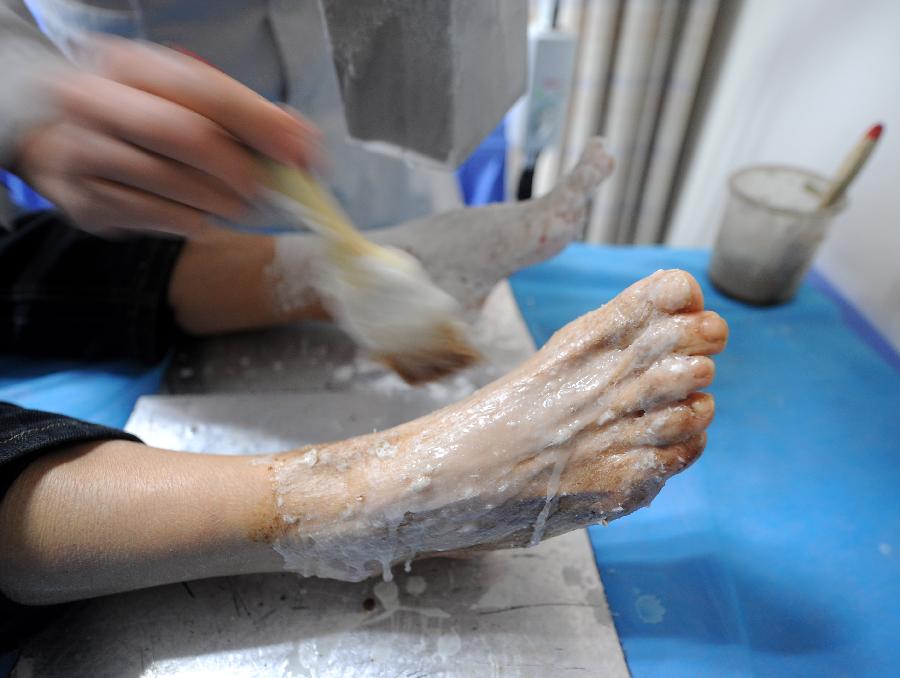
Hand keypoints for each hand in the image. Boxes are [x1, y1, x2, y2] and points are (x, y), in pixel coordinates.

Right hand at [13, 37, 319, 238]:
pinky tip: (203, 217)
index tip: (299, 153)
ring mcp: (81, 152)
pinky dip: (192, 222)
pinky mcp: (83, 200)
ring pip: (168, 182)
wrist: (64, 142)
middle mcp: (95, 101)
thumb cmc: (142, 117)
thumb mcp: (185, 98)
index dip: (259, 123)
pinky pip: (154, 216)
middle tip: (263, 189)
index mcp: (129, 64)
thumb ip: (246, 116)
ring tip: (239, 206)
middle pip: (184, 135)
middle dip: (237, 168)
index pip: (205, 90)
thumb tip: (307, 145)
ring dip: (219, 202)